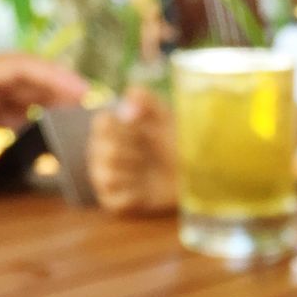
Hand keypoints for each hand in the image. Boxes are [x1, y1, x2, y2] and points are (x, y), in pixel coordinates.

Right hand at [88, 87, 176, 214]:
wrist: (196, 175)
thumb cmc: (181, 144)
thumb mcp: (168, 117)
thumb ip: (148, 99)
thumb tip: (129, 94)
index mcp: (115, 129)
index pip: (101, 123)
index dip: (124, 128)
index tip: (142, 130)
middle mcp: (106, 152)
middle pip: (99, 150)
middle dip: (130, 152)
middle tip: (146, 155)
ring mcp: (110, 178)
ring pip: (103, 175)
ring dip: (130, 174)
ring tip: (145, 172)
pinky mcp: (118, 202)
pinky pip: (113, 200)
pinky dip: (131, 196)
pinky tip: (144, 191)